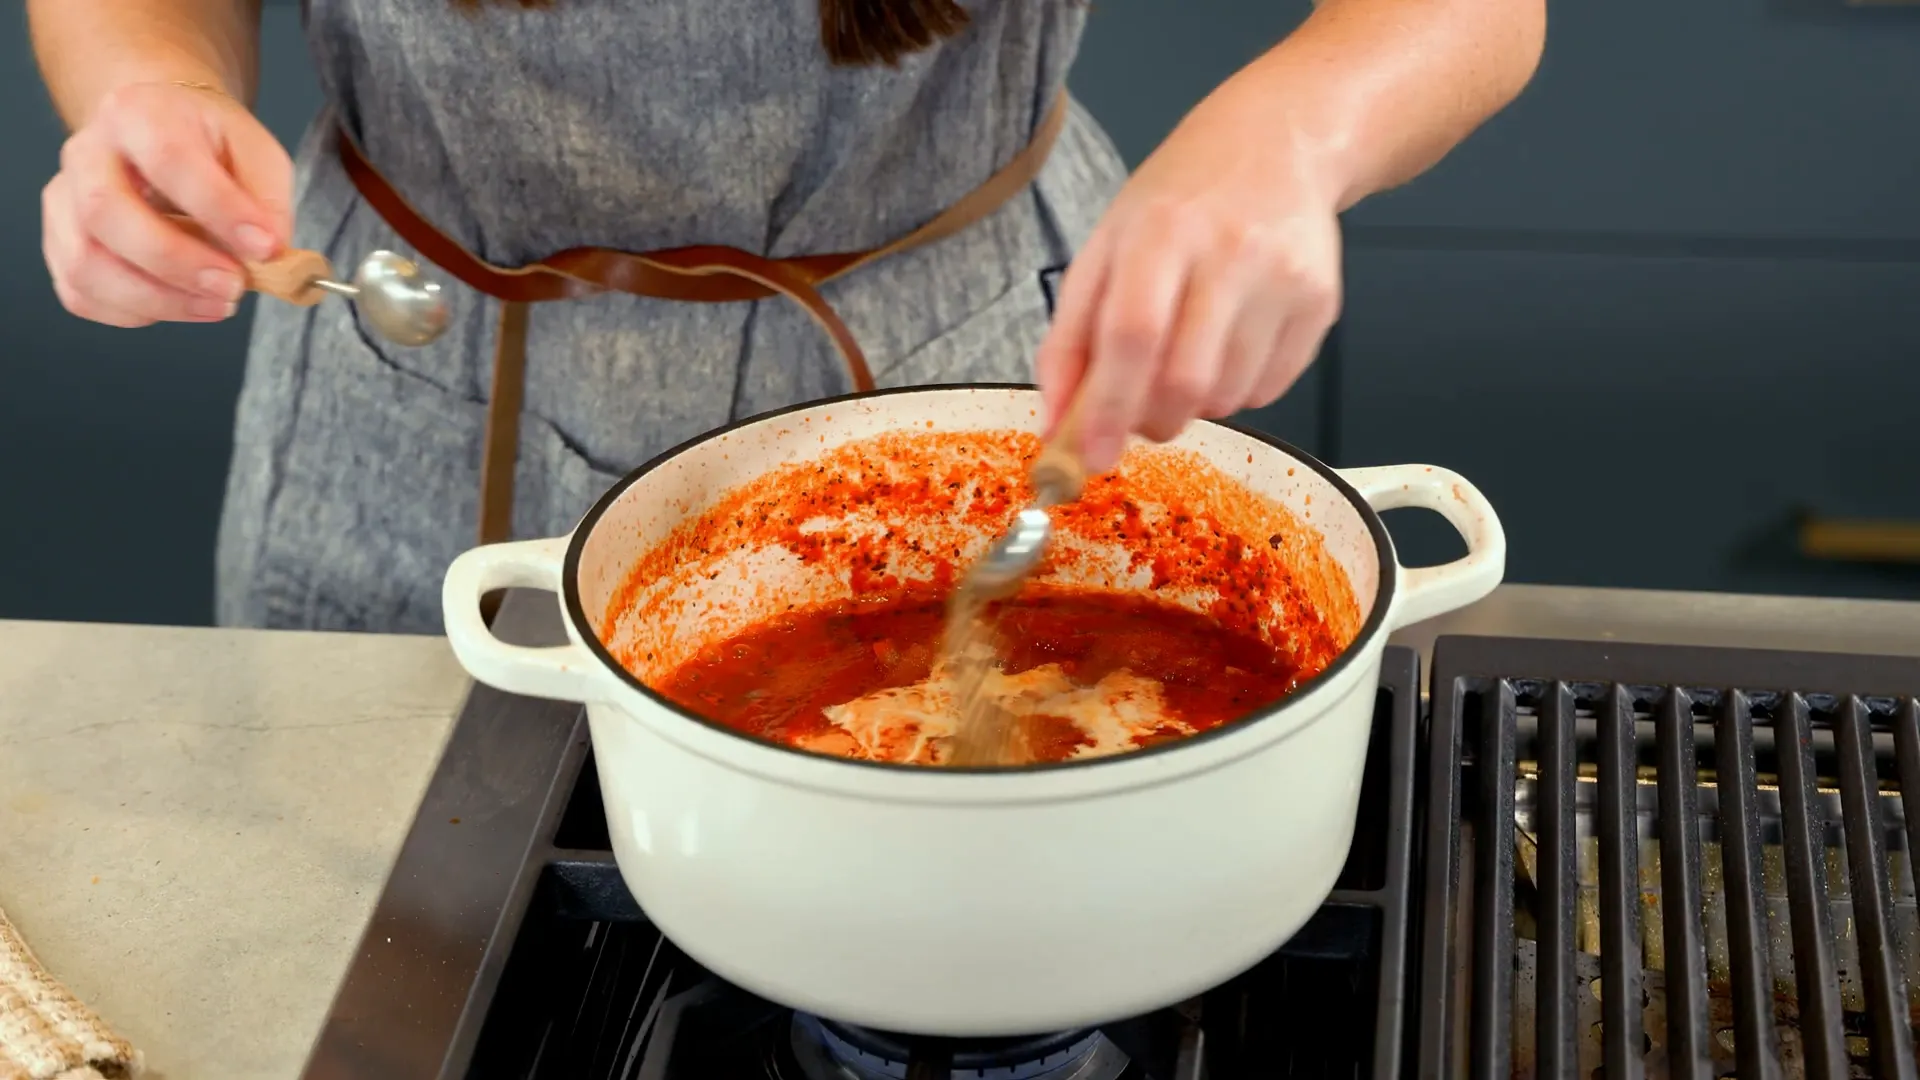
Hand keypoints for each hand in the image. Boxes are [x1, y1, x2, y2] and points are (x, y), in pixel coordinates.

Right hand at [42, 80, 292, 327]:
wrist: (157, 139)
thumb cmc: (210, 148)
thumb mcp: (256, 154)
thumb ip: (267, 200)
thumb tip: (270, 252)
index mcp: (137, 113)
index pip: (167, 158)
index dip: (218, 208)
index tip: (265, 247)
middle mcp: (86, 153)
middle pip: (104, 210)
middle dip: (175, 261)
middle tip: (234, 287)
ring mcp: (64, 201)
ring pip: (85, 262)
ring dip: (158, 298)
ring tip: (217, 304)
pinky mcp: (59, 246)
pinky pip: (82, 294)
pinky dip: (136, 312)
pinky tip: (181, 303)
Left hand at [1035, 86, 1343, 471]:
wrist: (1280, 144)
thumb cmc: (1180, 201)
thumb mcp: (1106, 246)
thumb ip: (1070, 336)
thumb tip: (1054, 424)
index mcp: (1162, 232)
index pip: (1132, 336)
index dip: (1106, 408)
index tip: (1088, 457)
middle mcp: (1230, 253)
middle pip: (1184, 380)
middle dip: (1150, 421)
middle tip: (1137, 415)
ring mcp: (1284, 280)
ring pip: (1228, 396)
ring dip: (1192, 407)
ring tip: (1185, 359)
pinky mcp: (1321, 305)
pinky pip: (1268, 390)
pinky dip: (1234, 392)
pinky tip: (1227, 346)